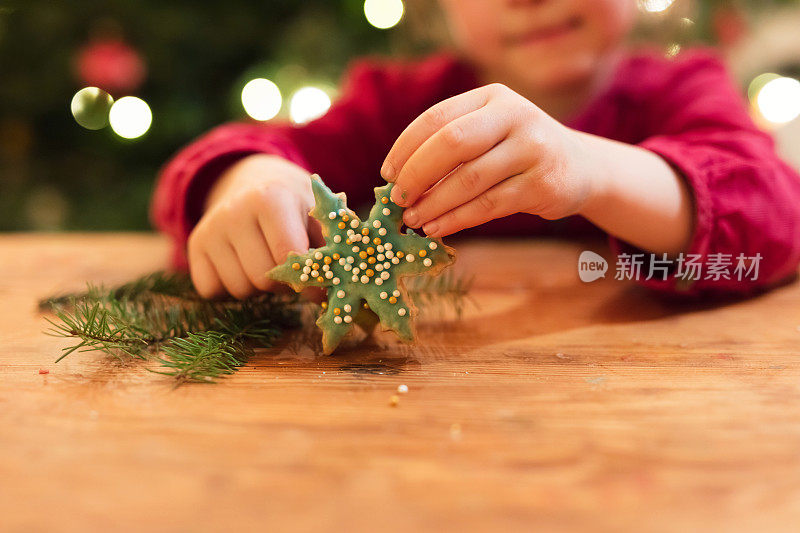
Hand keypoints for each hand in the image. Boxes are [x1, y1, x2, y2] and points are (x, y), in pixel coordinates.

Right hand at [187, 154, 320, 298]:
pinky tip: (242, 266)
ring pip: (240, 289)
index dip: (307, 280)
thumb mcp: (317, 214)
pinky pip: (213, 290)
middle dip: (282, 283)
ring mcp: (210, 229)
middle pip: (263, 277)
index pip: (287, 254)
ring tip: (266, 262)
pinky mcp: (194, 245)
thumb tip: (330, 289)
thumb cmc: (294, 205)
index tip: (318, 288)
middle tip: (289, 269)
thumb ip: (327, 248)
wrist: (253, 182)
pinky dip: (230, 289)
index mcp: (270, 198)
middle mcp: (234, 211)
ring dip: (258, 288)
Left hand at [380, 83, 595, 236]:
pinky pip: (488, 206)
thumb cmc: (517, 152)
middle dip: (416, 175)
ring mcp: (533, 149)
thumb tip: (397, 181)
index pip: (436, 118)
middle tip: (397, 199)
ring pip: (469, 180)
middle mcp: (515, 115)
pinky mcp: (543, 184)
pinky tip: (437, 228)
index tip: (387, 174)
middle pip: (451, 144)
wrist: (581, 168)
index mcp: (491, 97)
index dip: (405, 148)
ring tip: (413, 219)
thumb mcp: (489, 134)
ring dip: (433, 204)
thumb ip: (450, 147)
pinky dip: (456, 220)